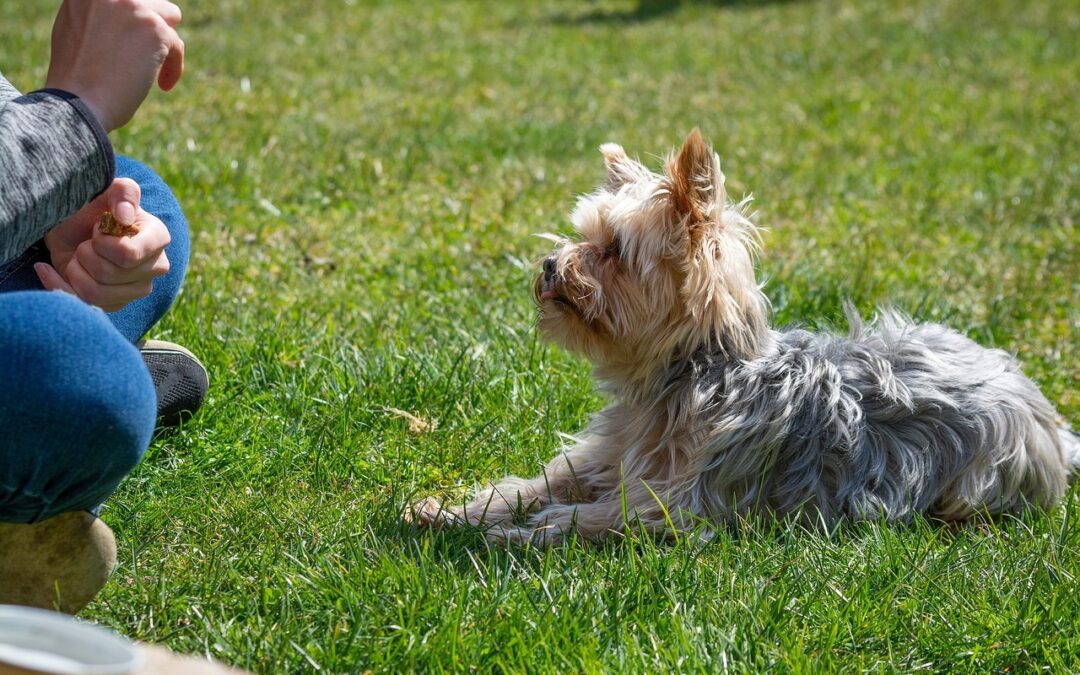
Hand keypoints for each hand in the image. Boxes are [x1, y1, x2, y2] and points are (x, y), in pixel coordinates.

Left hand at [36, 178, 170, 311]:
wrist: (72, 227)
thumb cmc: (93, 206)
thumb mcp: (106, 189)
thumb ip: (123, 192)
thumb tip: (125, 215)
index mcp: (158, 239)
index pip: (128, 255)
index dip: (103, 243)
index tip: (98, 228)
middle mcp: (155, 267)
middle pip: (109, 274)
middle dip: (85, 254)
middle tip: (86, 242)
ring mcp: (138, 289)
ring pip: (96, 293)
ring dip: (75, 271)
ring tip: (77, 256)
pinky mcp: (117, 304)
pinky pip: (84, 304)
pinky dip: (59, 285)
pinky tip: (51, 270)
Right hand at [44, 0, 184, 131]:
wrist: (77, 103)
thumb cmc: (76, 78)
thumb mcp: (76, 30)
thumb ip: (99, 16)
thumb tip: (128, 16)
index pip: (128, 0)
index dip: (135, 21)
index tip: (135, 43)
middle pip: (152, 2)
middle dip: (153, 28)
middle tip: (145, 56)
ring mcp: (133, 7)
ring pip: (171, 16)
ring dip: (166, 42)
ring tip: (153, 70)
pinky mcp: (155, 30)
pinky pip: (177, 45)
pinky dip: (174, 67)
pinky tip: (163, 85)